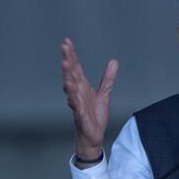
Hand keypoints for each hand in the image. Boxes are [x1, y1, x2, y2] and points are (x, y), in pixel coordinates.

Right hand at [61, 38, 117, 159]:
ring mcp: (77, 103)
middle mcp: (77, 93)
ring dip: (68, 75)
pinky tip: (70, 87)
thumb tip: (113, 62)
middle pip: (71, 73)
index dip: (72, 55)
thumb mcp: (104, 94)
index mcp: (82, 87)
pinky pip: (76, 104)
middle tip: (64, 46)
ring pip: (71, 87)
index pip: (76, 68)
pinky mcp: (80, 114)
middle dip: (68, 59)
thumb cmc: (94, 116)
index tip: (67, 42)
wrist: (93, 136)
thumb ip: (108, 79)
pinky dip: (73, 96)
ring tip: (65, 63)